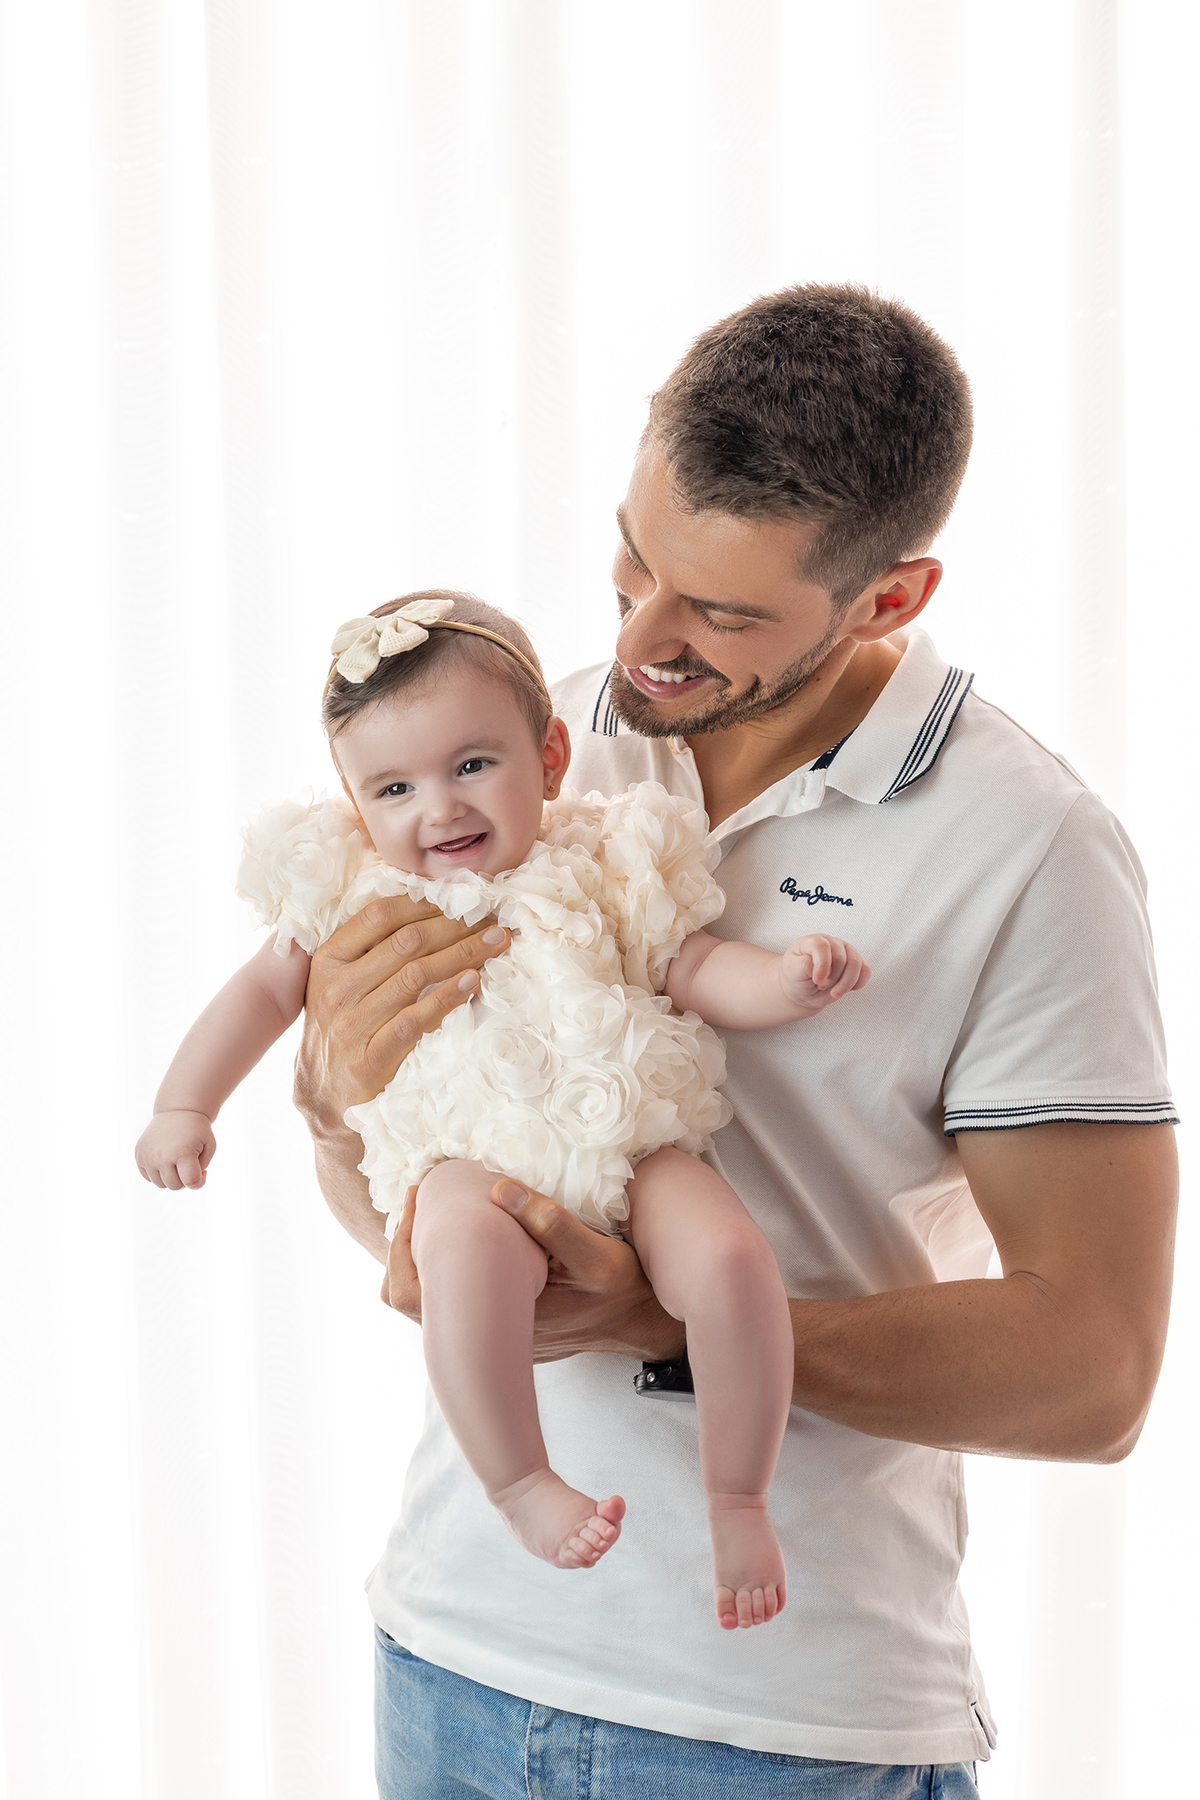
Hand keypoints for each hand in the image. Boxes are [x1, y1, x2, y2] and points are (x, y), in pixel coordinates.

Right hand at [135, 1110, 215, 1189]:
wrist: (177, 1110)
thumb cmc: (197, 1130)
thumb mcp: (209, 1146)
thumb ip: (201, 1170)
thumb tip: (185, 1184)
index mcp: (182, 1152)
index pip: (190, 1182)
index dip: (199, 1182)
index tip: (203, 1172)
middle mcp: (161, 1156)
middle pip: (175, 1186)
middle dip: (185, 1179)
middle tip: (189, 1164)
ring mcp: (147, 1156)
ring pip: (161, 1184)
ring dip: (171, 1178)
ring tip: (178, 1161)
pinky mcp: (139, 1155)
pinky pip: (149, 1177)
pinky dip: (159, 1173)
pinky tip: (166, 1159)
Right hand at [293, 894, 510, 1139]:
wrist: (325, 1097)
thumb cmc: (345, 1029)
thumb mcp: (344, 984)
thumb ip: (374, 950)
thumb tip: (435, 911)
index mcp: (329, 960)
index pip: (380, 915)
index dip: (426, 902)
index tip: (464, 899)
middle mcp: (336, 988)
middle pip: (406, 941)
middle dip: (457, 924)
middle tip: (494, 917)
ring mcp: (350, 1024)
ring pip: (415, 975)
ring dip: (464, 954)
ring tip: (496, 942)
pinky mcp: (369, 1059)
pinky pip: (415, 1021)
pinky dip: (447, 998)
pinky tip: (473, 982)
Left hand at [380, 1179, 685, 1363]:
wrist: (643, 1321)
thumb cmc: (622, 1289)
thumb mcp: (598, 1257)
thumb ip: (552, 1222)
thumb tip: (501, 1189)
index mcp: (495, 1318)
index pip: (416, 1293)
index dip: (402, 1244)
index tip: (414, 1196)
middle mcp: (486, 1336)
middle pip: (409, 1301)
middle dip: (403, 1247)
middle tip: (413, 1199)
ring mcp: (492, 1337)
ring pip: (429, 1303)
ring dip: (423, 1258)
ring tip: (429, 1212)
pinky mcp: (504, 1329)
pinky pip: (453, 1302)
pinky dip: (446, 1268)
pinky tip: (460, 1234)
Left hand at [780, 934, 869, 1013]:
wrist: (802, 990)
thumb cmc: (796, 977)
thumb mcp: (793, 972)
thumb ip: (804, 965)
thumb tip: (819, 965)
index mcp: (812, 941)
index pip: (822, 946)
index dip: (822, 965)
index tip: (817, 981)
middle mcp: (831, 943)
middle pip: (841, 958)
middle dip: (832, 979)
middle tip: (820, 986)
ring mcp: (845, 951)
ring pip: (856, 964)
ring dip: (846, 983)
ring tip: (834, 993)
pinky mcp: (855, 963)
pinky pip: (866, 970)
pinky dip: (859, 982)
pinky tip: (848, 990)